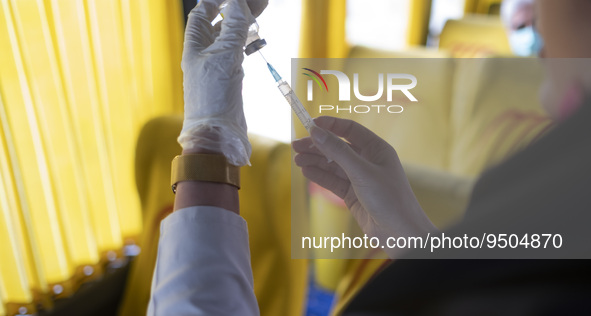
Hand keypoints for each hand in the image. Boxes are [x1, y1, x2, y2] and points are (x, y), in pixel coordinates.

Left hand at [178, 0, 266, 165]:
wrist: (217, 134)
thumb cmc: (213, 97)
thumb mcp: (224, 57)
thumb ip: (234, 28)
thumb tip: (239, 3)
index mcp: (194, 45)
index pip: (202, 13)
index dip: (216, 1)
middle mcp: (204, 53)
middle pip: (220, 22)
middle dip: (237, 9)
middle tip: (258, 3)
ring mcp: (217, 66)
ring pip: (231, 37)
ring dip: (244, 24)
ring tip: (261, 14)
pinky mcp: (229, 78)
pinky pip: (238, 52)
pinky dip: (247, 42)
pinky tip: (256, 38)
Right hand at [292, 116, 437, 257]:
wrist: (400, 233)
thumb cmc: (390, 198)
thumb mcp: (361, 172)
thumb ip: (338, 152)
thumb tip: (317, 133)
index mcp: (377, 149)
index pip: (350, 130)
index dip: (330, 125)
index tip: (310, 124)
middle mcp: (368, 161)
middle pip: (338, 147)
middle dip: (317, 146)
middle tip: (296, 145)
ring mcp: (360, 178)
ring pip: (333, 165)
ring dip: (315, 161)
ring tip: (297, 159)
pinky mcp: (353, 194)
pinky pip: (333, 181)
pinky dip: (319, 176)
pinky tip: (306, 171)